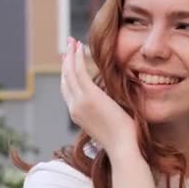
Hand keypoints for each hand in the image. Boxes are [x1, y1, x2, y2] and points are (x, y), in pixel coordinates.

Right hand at [61, 37, 138, 158]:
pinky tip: (80, 47)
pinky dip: (77, 57)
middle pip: (65, 79)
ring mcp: (79, 102)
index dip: (66, 74)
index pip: (67, 90)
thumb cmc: (123, 138)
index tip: (68, 61)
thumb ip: (105, 111)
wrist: (123, 146)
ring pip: (69, 72)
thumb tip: (112, 105)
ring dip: (70, 55)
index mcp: (78, 114)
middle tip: (68, 46)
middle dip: (66, 61)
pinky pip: (79, 71)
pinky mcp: (89, 96)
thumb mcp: (109, 122)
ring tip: (72, 41)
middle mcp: (74, 107)